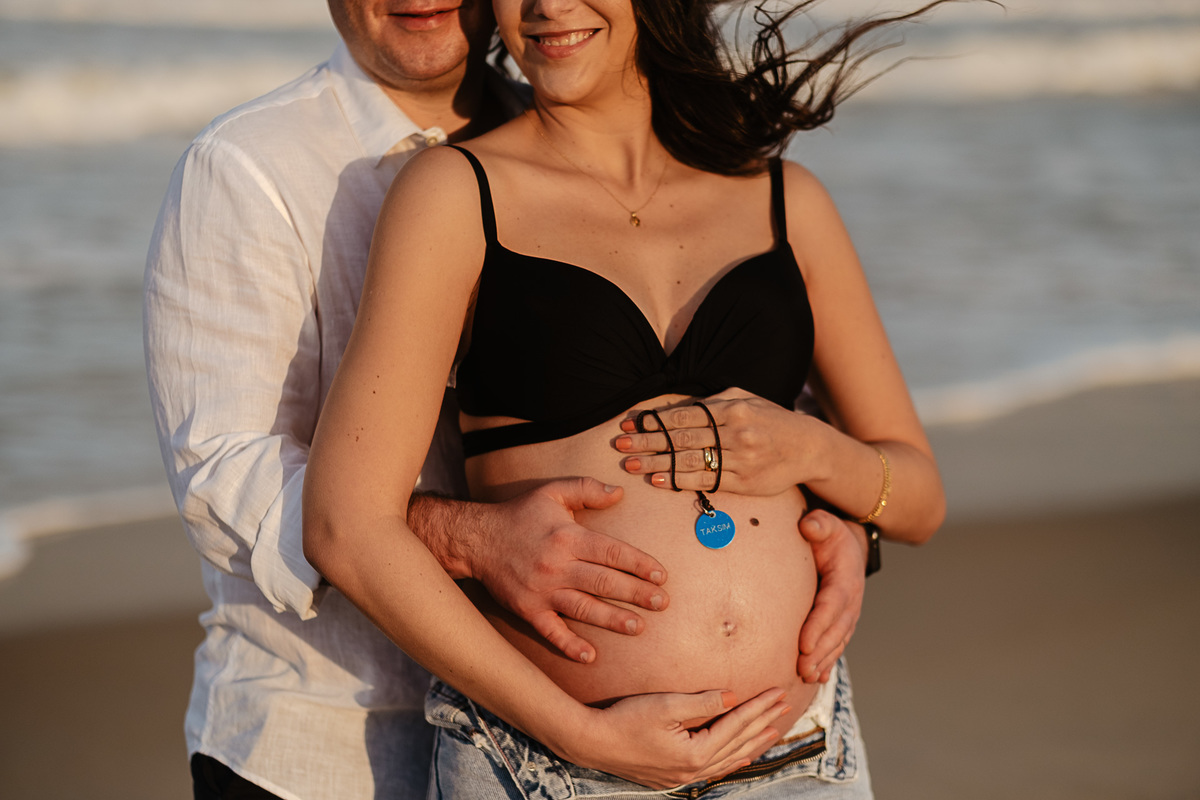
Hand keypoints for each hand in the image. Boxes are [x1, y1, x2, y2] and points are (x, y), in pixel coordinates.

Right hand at [470, 478, 669, 663]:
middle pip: (604, 582)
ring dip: (613, 620)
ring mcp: (542, 591)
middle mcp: (557, 565)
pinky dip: (569, 645)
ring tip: (639, 627)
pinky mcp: (528, 610)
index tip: (661, 575)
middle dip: (636, 594)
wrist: (476, 539)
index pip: (612, 552)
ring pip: (584, 608)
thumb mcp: (552, 492)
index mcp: (567, 537)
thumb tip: (620, 493)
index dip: (639, 564)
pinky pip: (551, 631)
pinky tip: (590, 656)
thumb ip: (586, 488)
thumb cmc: (519, 514)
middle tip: (662, 603)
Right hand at [563, 688, 789, 788]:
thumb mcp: (666, 705)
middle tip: (785, 706)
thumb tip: (734, 697)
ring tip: (773, 730)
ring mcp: (684, 775)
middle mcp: (694, 770)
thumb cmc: (625, 719)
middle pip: (738, 742)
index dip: (759, 706)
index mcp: (696, 753)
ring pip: (729, 758)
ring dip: (752, 742)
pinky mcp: (673, 774)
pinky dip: (732, 758)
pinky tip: (740, 756)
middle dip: (763, 722)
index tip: (777, 691)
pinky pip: (714, 767)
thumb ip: (704, 702)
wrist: (592, 742)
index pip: (736, 724)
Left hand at [615, 390, 820, 495]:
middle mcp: (735, 433)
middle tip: (621, 447)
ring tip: (632, 466)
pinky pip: (706, 481)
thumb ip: (712, 403)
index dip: (654, 421)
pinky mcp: (744, 482)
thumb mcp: (745, 399)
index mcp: (731, 408)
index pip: (684, 415)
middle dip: (648, 443)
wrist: (809, 446)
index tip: (631, 425)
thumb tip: (676, 408)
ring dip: (657, 464)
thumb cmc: (771, 419)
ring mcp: (740, 459)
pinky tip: (659, 481)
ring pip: (690, 462)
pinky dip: (680, 482)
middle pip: (682, 439)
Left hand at [797, 509, 865, 682]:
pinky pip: (837, 645)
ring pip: (837, 642)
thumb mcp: (826, 523)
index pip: (831, 606)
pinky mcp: (842, 623)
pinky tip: (818, 678)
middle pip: (835, 631)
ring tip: (807, 677)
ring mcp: (848, 615)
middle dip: (820, 652)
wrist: (848, 547)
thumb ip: (819, 524)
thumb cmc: (830, 535)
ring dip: (824, 661)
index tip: (802, 644)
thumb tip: (808, 525)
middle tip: (802, 669)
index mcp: (845, 580)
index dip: (818, 626)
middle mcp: (851, 602)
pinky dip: (829, 662)